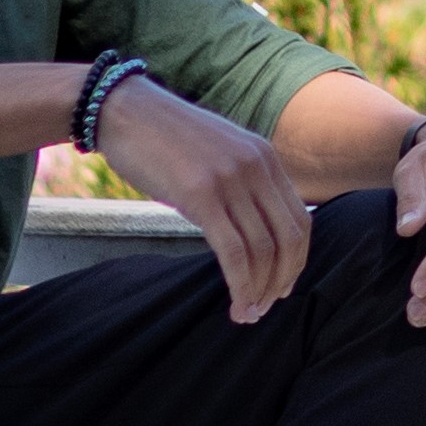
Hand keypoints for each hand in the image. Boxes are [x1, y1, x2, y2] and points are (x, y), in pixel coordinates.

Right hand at [94, 77, 309, 322]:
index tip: (281, 286)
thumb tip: (254, 226)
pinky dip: (241, 286)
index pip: (300, 219)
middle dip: (282, 281)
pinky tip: (236, 305)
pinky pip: (234, 252)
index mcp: (264, 156)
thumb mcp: (218, 153)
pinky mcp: (201, 195)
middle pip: (289, 238)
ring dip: (259, 291)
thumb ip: (242, 182)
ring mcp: (230, 179)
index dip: (296, 260)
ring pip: (263, 250)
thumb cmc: (165, 139)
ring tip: (247, 314)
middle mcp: (256, 165)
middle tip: (266, 307)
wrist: (125, 111)